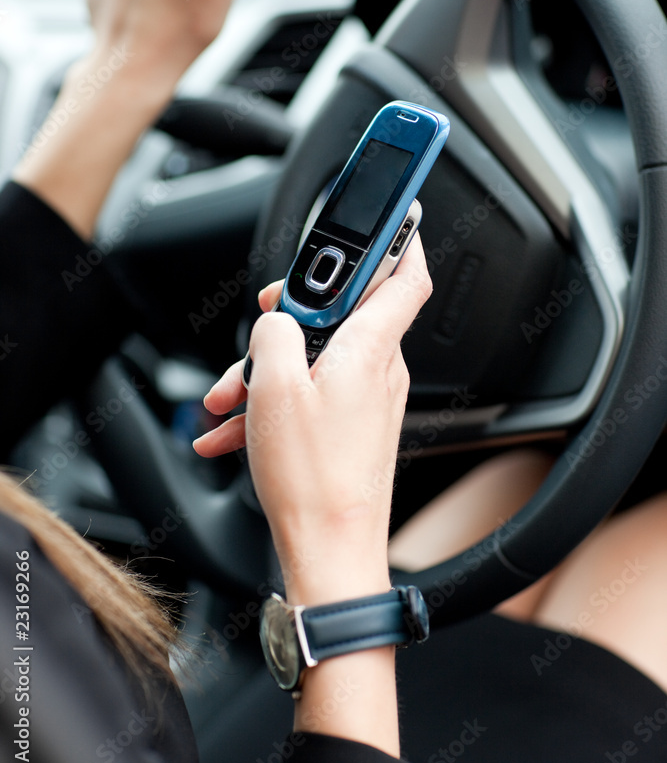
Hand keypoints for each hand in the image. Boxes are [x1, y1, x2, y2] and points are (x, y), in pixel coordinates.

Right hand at [195, 235, 432, 604]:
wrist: (332, 553)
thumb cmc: (314, 478)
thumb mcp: (275, 387)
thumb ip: (275, 333)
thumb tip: (277, 321)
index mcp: (371, 348)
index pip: (406, 274)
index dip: (402, 237)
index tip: (394, 210)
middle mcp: (379, 368)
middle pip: (341, 313)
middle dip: (290, 316)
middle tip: (260, 327)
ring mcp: (368, 398)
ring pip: (315, 357)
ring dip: (268, 369)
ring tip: (227, 398)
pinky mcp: (354, 424)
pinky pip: (312, 394)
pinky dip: (274, 402)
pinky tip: (232, 428)